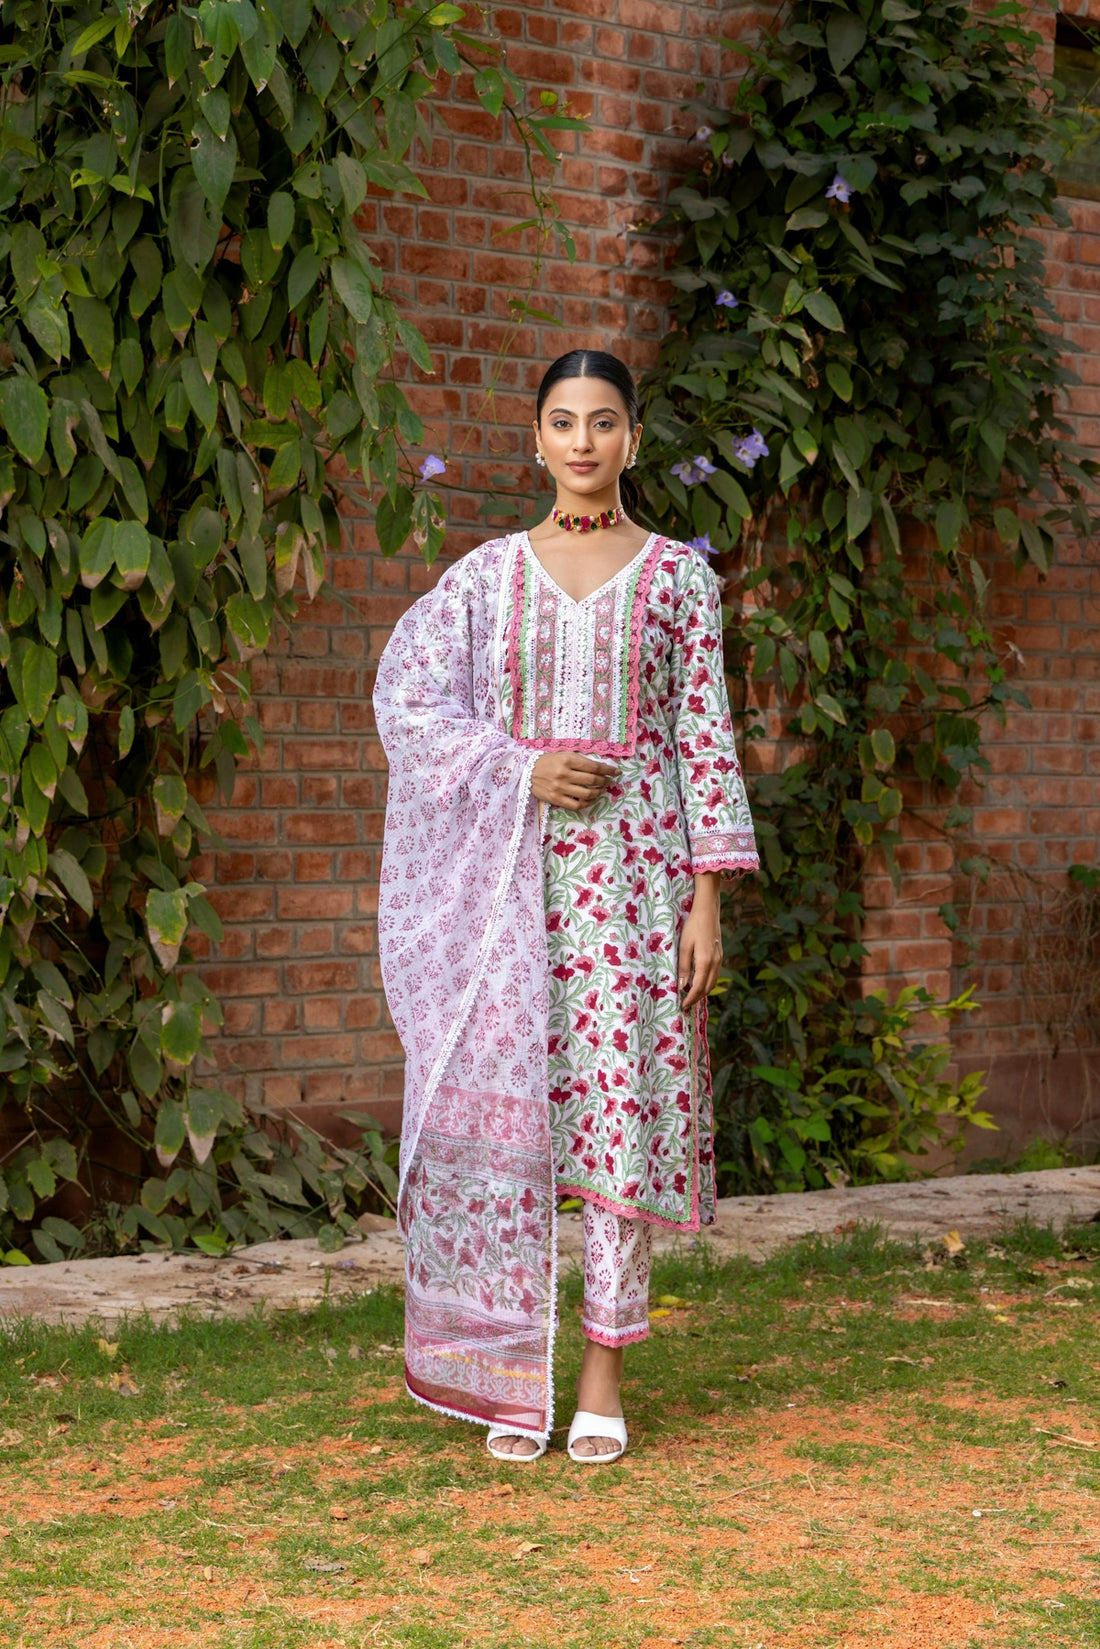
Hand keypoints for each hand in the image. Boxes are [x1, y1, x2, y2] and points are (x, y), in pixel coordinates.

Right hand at [531, 751, 619, 810]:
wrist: (527, 771)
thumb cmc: (548, 761)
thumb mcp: (564, 755)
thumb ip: (581, 761)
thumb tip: (601, 768)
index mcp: (568, 760)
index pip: (594, 766)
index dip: (608, 770)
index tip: (616, 772)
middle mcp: (564, 774)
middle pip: (593, 780)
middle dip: (605, 781)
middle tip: (609, 781)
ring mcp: (560, 788)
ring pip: (587, 794)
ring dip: (598, 792)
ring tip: (601, 789)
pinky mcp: (556, 799)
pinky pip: (576, 805)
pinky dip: (587, 803)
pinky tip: (591, 799)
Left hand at [678, 877, 721, 1009]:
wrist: (708, 910)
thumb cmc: (693, 926)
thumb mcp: (684, 946)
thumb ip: (684, 967)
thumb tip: (682, 986)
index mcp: (705, 962)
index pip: (698, 987)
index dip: (690, 999)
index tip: (682, 1006)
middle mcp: (715, 963)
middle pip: (707, 988)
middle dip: (696, 998)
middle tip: (685, 1005)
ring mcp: (719, 959)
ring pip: (713, 982)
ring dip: (703, 992)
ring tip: (691, 997)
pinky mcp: (720, 955)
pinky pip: (715, 975)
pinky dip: (707, 983)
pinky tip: (699, 982)